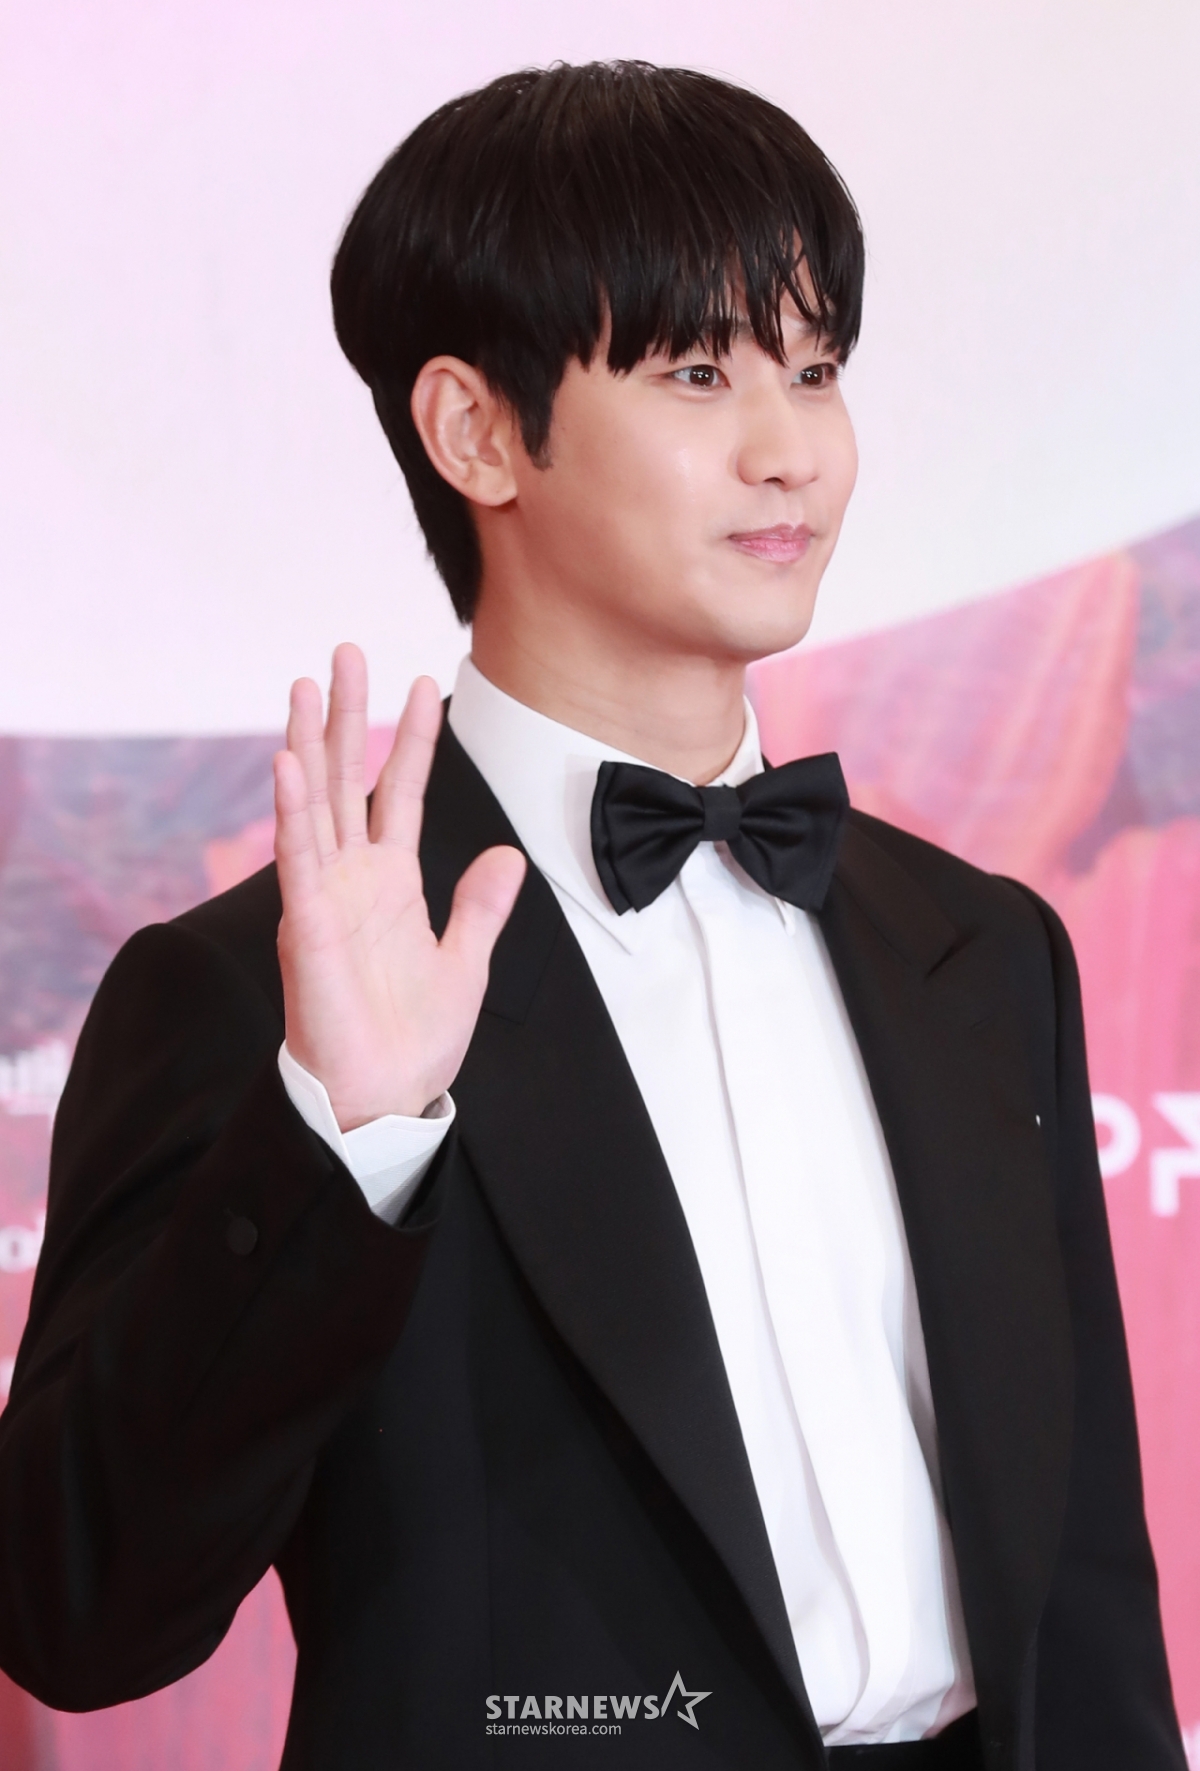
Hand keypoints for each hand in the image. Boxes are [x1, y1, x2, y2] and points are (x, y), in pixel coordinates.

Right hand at [273, 644, 525, 1128]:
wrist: (386, 1097)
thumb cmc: (415, 1041)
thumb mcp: (466, 962)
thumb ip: (481, 907)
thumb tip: (506, 856)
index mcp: (390, 883)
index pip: (400, 793)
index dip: (411, 739)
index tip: (421, 682)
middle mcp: (352, 878)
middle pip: (346, 779)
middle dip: (345, 715)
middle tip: (344, 652)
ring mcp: (325, 896)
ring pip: (314, 803)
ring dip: (308, 742)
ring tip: (305, 683)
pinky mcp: (307, 925)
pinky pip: (297, 857)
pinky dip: (292, 810)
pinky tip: (288, 761)